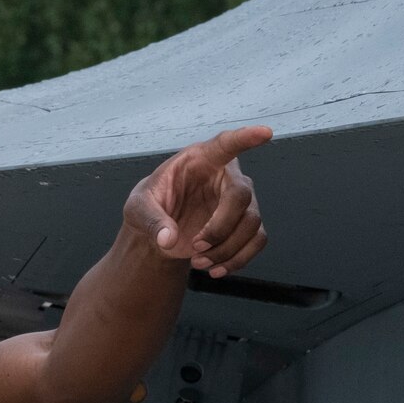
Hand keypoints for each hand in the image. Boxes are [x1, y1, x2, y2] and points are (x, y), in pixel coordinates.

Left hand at [122, 126, 271, 278]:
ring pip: (252, 223)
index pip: (226, 144)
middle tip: (195, 246)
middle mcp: (226, 177)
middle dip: (220, 227)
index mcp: (201, 159)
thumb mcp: (138, 208)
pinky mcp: (244, 225)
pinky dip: (238, 260)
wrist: (159, 228)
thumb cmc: (150, 205)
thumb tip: (167, 239)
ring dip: (226, 249)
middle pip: (242, 195)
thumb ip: (151, 220)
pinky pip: (256, 241)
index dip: (245, 138)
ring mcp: (240, 201)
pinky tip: (215, 270)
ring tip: (198, 262)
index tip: (265, 132)